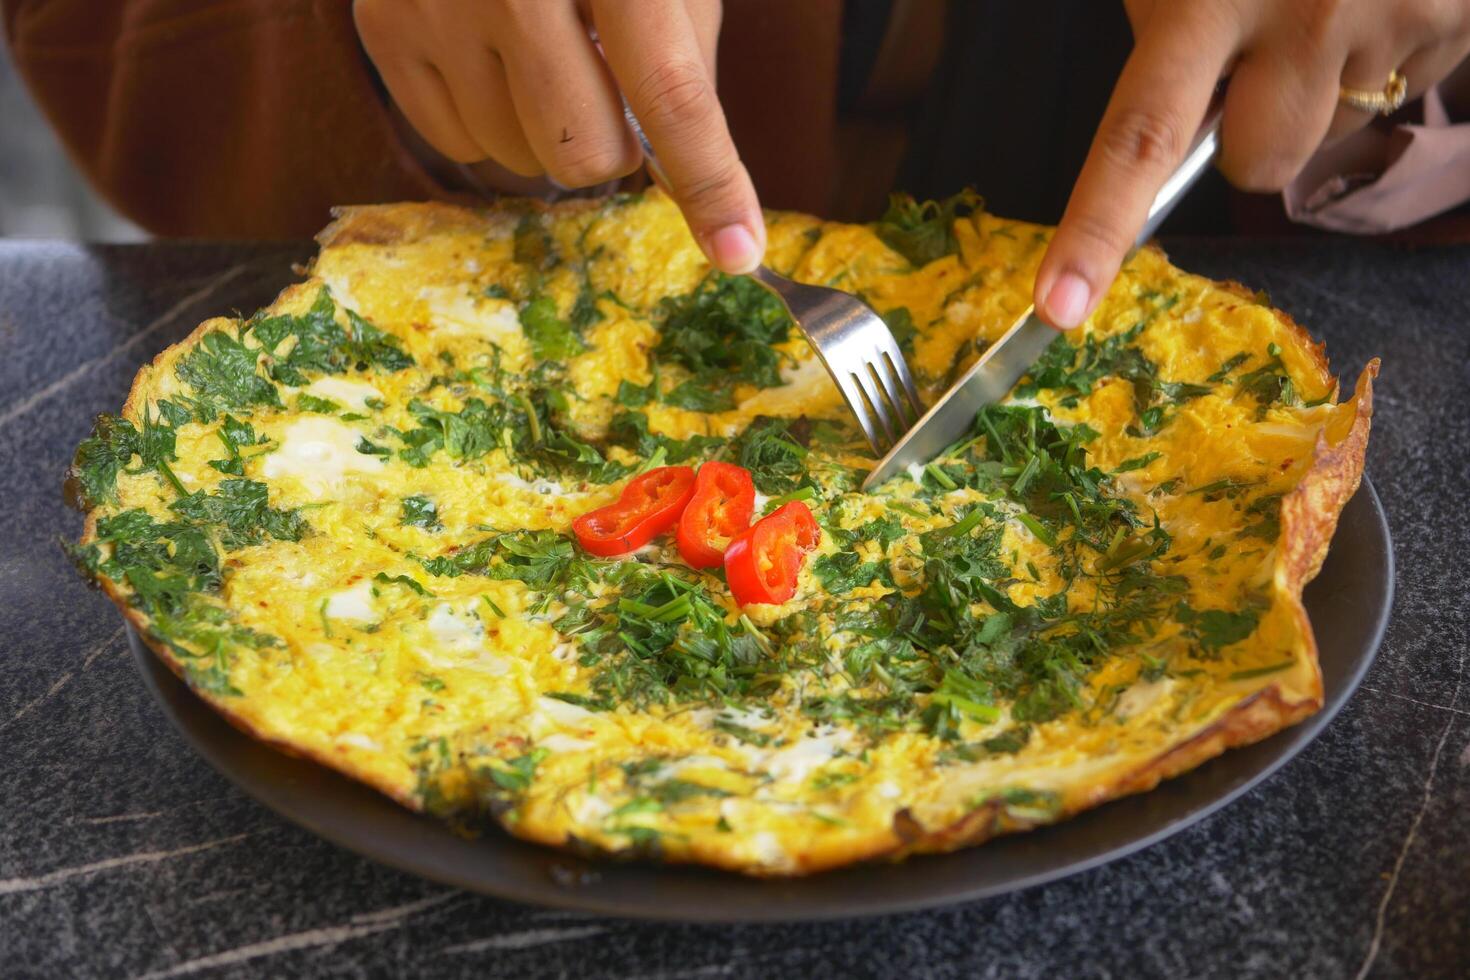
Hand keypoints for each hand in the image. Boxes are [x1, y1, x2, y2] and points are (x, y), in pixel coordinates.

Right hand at [352, 0, 764, 272]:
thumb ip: (683, 63)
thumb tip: (688, 181)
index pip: (670, 95)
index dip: (710, 181)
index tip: (739, 251)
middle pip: (583, 154)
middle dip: (612, 147)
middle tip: (605, 91)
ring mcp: (434, 5)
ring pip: (516, 161)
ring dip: (546, 134)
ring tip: (541, 58)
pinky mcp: (381, 26)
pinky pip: (453, 145)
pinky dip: (488, 123)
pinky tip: (491, 58)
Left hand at [1035, 0, 1469, 328]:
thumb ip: (1170, 29)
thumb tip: (1166, 127)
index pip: (1137, 136)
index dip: (1096, 227)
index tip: (1058, 307)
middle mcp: (1303, 17)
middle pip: (1258, 166)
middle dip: (1249, 133)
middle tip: (1253, 49)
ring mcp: (1395, 16)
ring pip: (1336, 132)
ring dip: (1323, 88)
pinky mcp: (1463, 16)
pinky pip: (1407, 85)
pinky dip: (1388, 50)